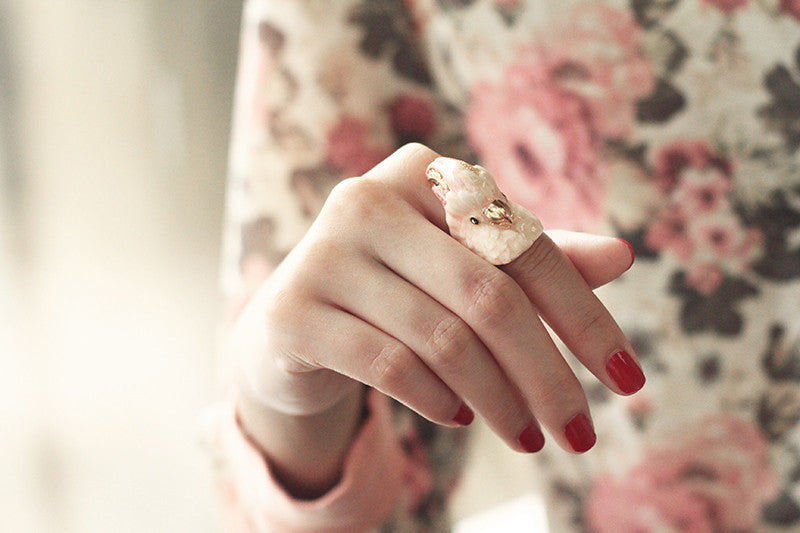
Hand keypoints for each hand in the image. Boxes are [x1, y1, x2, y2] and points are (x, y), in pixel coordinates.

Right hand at [231, 143, 641, 456]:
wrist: (297, 323)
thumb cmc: (399, 288)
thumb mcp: (467, 267)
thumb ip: (535, 259)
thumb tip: (622, 256)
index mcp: (423, 174)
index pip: (524, 246)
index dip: (585, 317)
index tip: (629, 382)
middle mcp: (369, 200)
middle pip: (487, 295)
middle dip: (545, 374)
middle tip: (578, 433)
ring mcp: (323, 253)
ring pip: (442, 338)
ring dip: (497, 399)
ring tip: (525, 436)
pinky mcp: (292, 311)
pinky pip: (388, 364)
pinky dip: (436, 398)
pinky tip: (457, 417)